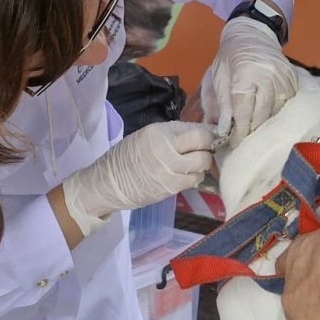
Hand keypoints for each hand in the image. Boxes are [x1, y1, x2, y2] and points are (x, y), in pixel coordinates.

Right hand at [62, 121, 215, 236]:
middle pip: (204, 149)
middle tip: (204, 150)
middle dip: (209, 149)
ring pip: (202, 167)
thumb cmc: (128, 155)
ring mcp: (170, 172)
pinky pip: (194, 181)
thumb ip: (175, 132)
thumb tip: (204, 130)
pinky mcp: (170, 189)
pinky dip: (195, 177)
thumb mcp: (149, 135)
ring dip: (202, 165)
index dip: (210, 135)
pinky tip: (186, 174)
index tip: (210, 136)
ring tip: (192, 162)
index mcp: (161, 134)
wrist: (109, 182)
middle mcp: (168, 152)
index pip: (198, 133)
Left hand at [207, 16, 297, 144]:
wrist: (251, 35)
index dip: (239, 130)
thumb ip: (222, 104)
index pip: (244, 110)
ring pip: (276, 111)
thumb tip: (224, 130)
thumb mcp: (218, 78)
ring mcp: (283, 77)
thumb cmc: (230, 58)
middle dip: (251, 129)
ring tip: (253, 128)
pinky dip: (276, 111)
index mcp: (245, 74)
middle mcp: (267, 75)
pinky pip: (286, 103)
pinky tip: (266, 113)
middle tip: (243, 139)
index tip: (234, 142)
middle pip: (262, 114)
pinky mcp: (293, 79)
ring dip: (264, 122)